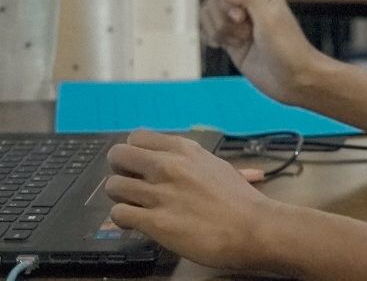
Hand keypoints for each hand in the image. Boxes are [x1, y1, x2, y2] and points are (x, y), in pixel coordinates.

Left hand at [105, 130, 278, 270]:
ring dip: (120, 198)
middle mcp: (169, 166)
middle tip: (131, 185)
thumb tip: (194, 162)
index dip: (134, 153)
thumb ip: (196, 163)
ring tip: (134, 207)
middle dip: (120, 171)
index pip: (137, 137)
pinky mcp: (156, 222)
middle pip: (118, 155)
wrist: (253, 228)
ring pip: (113, 186)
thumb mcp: (219, 167)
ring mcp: (161, 193)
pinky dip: (124, 220)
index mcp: (185, 149)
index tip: (140, 166)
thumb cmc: (242, 200)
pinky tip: (137, 223)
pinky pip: (119, 214)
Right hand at [198, 0, 329, 106]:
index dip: (226, 5)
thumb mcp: (269, 16)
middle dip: (222, 21)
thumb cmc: (288, 49)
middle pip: (213, 4)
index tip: (241, 19)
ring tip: (240, 42)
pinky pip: (210, 32)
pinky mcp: (234, 43)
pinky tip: (221, 45)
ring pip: (210, 18)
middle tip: (245, 34)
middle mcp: (249, 8)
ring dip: (219, 32)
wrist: (295, 81)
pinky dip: (211, 38)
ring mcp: (240, 27)